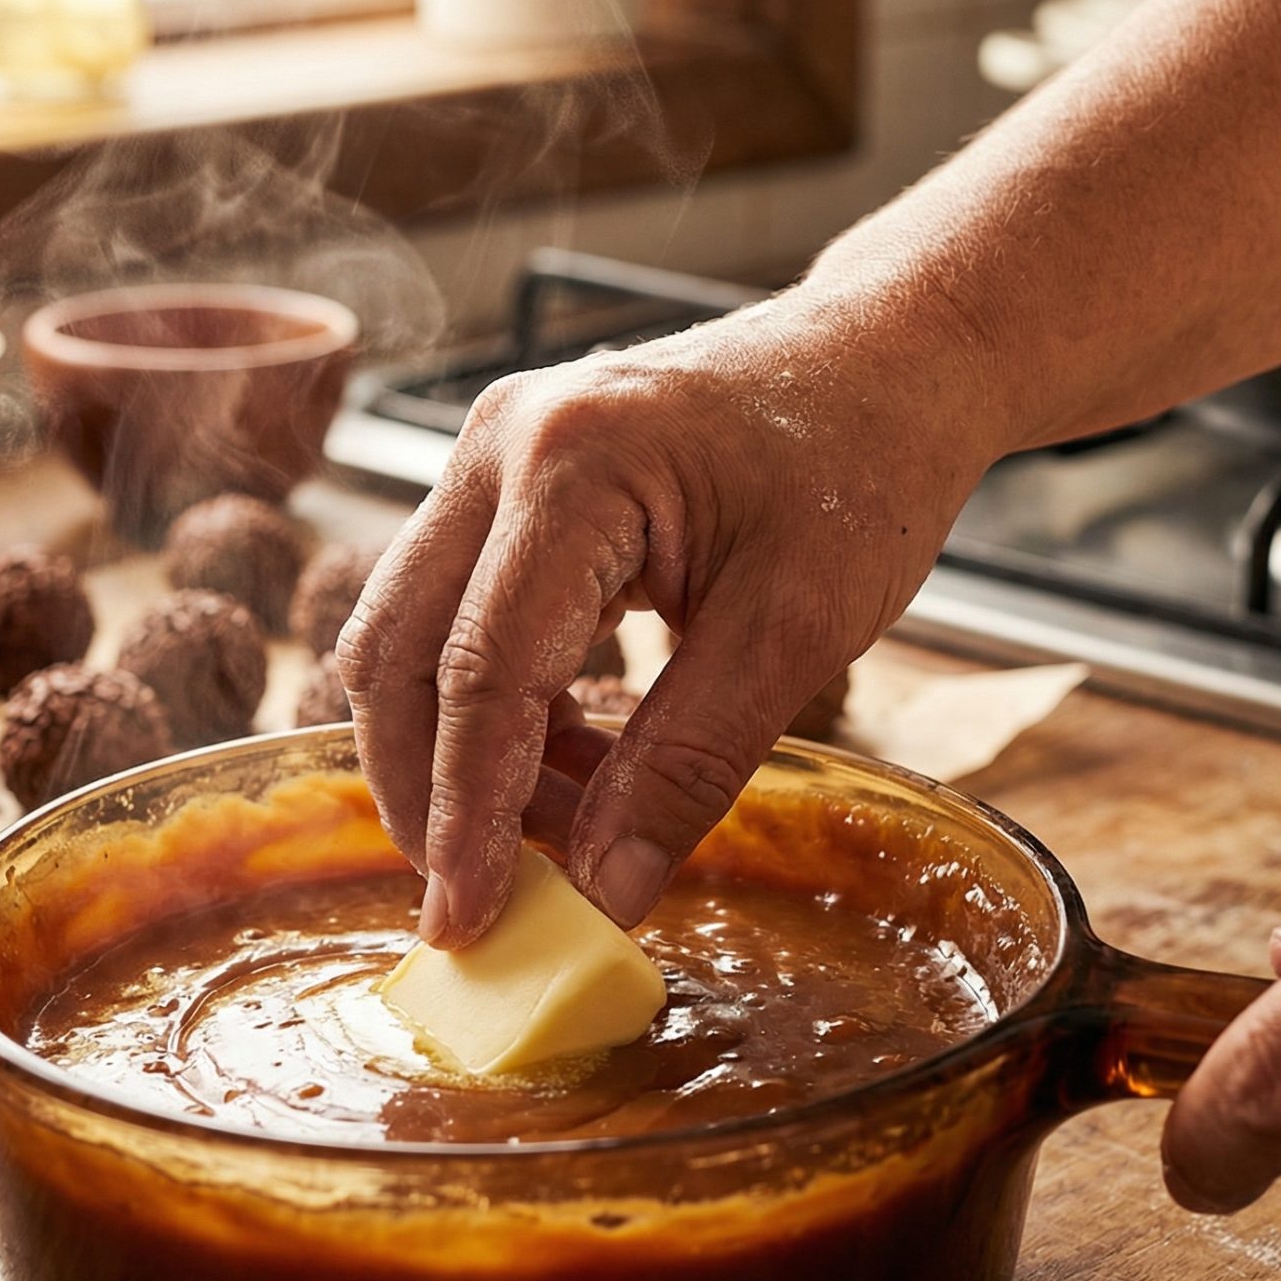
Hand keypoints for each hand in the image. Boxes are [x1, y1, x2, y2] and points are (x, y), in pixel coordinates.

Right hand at [337, 291, 989, 944]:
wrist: (885, 359)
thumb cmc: (861, 465)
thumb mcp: (797, 630)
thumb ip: (690, 765)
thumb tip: (605, 893)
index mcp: (572, 464)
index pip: (481, 672)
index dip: (467, 813)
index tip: (466, 921)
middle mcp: (500, 445)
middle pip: (395, 651)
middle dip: (425, 791)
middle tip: (481, 902)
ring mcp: (490, 455)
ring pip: (407, 636)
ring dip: (462, 753)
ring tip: (565, 834)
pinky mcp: (505, 484)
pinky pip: (457, 613)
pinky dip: (498, 706)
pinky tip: (575, 765)